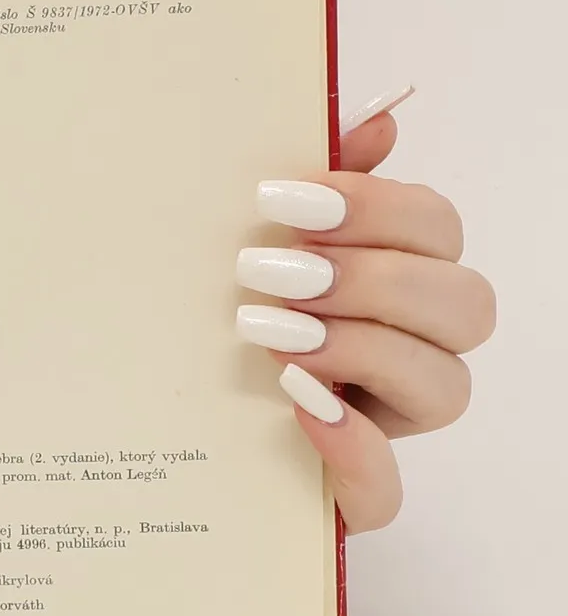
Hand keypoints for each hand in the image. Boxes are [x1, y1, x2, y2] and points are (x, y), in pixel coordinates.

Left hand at [236, 87, 494, 531]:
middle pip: (464, 304)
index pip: (437, 229)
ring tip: (271, 331)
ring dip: (363, 348)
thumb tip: (374, 119)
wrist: (152, 430)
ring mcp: (389, 426)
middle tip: (270, 269)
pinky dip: (350, 450)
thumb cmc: (218, 320)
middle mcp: (414, 353)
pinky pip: (384, 491)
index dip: (376, 206)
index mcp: (398, 283)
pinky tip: (295, 405)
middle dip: (370, 277)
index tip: (286, 199)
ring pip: (446, 388)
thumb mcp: (251, 248)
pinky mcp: (351, 495)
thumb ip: (318, 186)